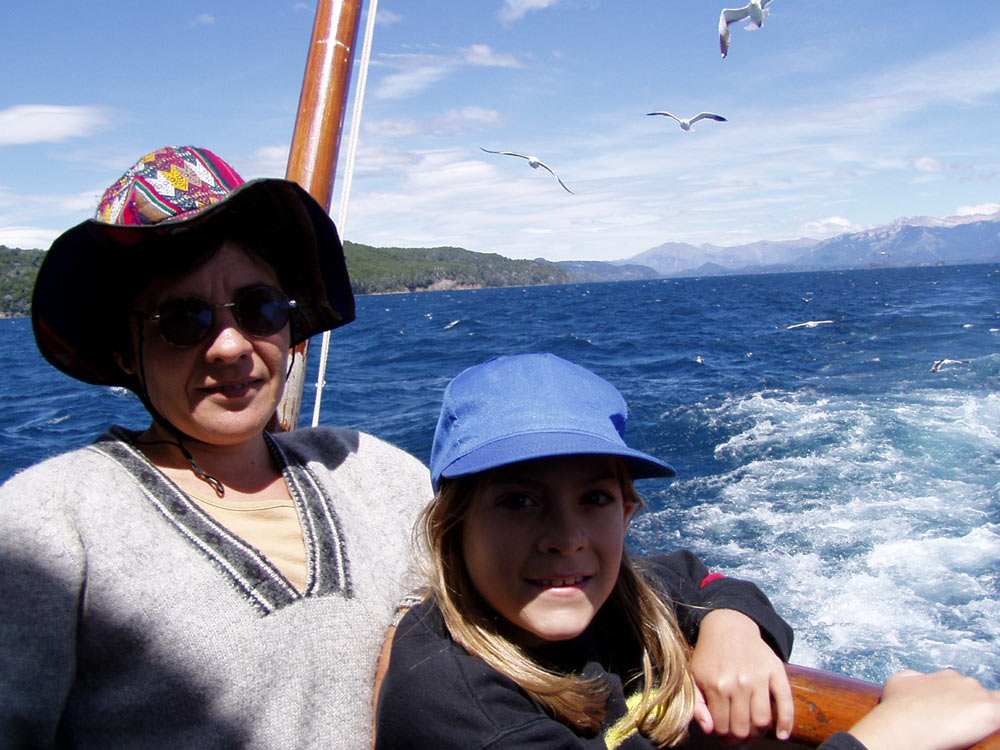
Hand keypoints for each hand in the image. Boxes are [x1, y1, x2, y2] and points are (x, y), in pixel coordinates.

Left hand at [689, 608, 793, 739]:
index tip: (724, 735)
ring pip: (762, 720)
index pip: (722, 726)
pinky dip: (786, 722)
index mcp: (716, 686)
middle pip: (743, 727)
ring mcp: (758, 677)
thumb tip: (709, 729)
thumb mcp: (694, 675)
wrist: (728, 626)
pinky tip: (782, 734)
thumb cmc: (709, 655)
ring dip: (758, 733)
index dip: (723, 736)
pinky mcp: (775, 670)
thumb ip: (696, 704)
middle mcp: (738, 683)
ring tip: (753, 731)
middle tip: (738, 736)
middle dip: (740, 737)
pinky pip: (785, 701)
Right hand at [848, 669, 999, 749]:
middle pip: (981, 696)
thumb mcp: (899, 681)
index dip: (962, 704)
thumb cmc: (896, 708)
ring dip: (983, 716)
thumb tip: (919, 679)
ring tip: (970, 731)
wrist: (900, 725)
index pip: (966, 689)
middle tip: (961, 726)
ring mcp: (979, 695)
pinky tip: (986, 730)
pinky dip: (995, 723)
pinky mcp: (990, 712)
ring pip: (994, 705)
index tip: (954, 715)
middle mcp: (965, 681)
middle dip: (974, 709)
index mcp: (947, 676)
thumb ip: (916, 677)